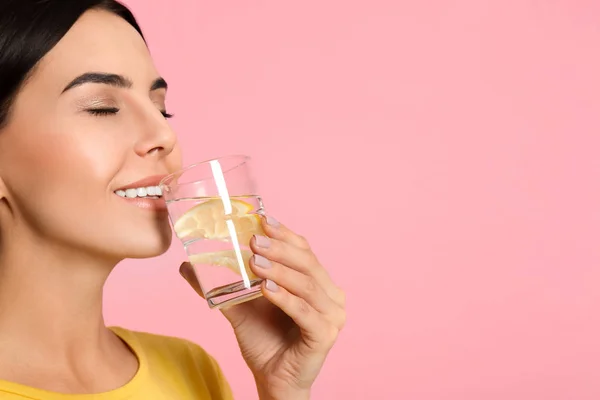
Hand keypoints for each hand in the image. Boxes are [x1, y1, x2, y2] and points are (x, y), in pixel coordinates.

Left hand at [180, 216, 345, 399]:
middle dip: (280, 249)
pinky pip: (305, 312)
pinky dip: (286, 298)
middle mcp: (330, 295)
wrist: (271, 379)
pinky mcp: (325, 335)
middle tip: (254, 240)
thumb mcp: (240, 306)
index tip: (263, 220)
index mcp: (317, 282)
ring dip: (280, 271)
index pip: (304, 250)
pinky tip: (266, 289)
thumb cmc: (264, 340)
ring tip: (255, 262)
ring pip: (307, 285)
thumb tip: (187, 265)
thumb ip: (221, 284)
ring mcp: (332, 316)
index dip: (285, 234)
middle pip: (308, 263)